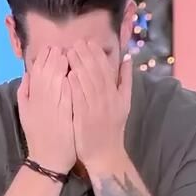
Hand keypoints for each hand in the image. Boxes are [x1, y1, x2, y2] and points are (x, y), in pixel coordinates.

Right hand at [17, 46, 74, 174]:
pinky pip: (71, 89)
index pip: (37, 68)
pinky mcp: (67, 109)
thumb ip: (25, 91)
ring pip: (60, 75)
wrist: (48, 157)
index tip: (54, 48)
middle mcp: (41, 96)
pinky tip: (84, 68)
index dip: (46, 56)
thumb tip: (28, 72)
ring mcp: (54, 102)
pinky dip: (76, 77)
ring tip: (78, 50)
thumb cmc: (37, 134)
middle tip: (70, 44)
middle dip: (59, 54)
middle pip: (50, 68)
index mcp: (31, 95)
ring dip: (69, 61)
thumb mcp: (24, 111)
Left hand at [66, 40, 132, 172]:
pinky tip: (68, 75)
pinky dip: (75, 86)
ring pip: (88, 82)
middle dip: (86, 55)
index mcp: (116, 93)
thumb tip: (127, 58)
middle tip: (75, 42)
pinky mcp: (84, 117)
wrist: (106, 154)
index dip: (96, 54)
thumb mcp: (124, 103)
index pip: (106, 68)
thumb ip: (125, 80)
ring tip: (69, 53)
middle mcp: (107, 98)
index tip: (87, 42)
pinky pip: (79, 99)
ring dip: (78, 66)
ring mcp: (96, 107)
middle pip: (96, 72)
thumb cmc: (112, 128)